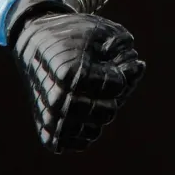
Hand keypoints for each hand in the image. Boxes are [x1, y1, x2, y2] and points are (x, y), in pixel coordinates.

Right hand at [12, 11, 144, 152]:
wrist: (35, 42)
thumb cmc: (72, 34)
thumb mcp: (101, 31)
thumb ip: (124, 52)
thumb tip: (140, 68)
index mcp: (69, 73)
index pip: (117, 86)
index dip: (120, 73)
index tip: (107, 62)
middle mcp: (56, 99)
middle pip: (109, 112)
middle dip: (114, 96)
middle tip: (103, 79)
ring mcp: (49, 118)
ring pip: (95, 131)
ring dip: (101, 114)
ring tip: (92, 94)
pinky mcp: (45, 131)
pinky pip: (79, 143)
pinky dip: (87, 129)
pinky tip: (84, 110)